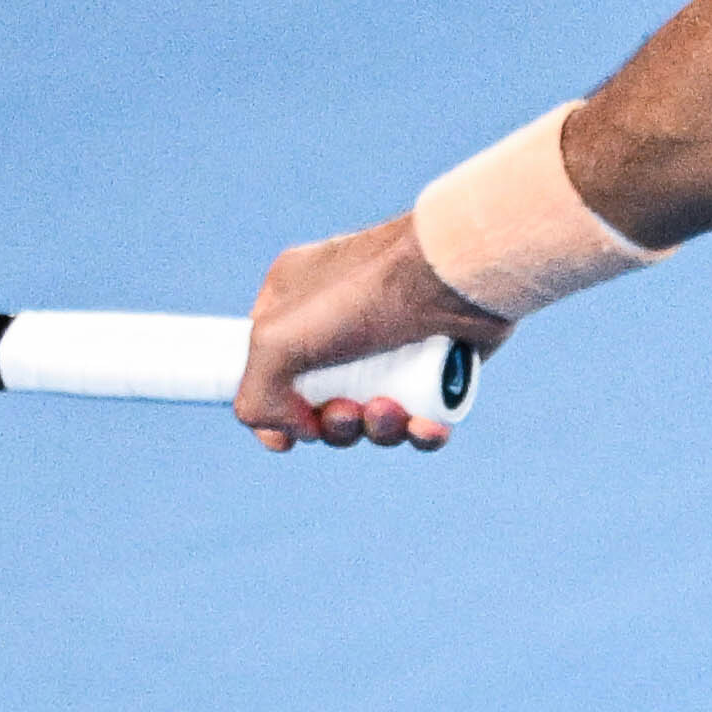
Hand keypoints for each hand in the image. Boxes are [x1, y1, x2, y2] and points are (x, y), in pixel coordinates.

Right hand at [234, 220, 497, 449]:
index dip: (274, 413)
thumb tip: (287, 434)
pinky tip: (426, 429)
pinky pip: (421, 417)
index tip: (287, 436)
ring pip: (374, 416)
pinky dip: (420, 433)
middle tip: (347, 412)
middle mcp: (339, 321)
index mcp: (293, 304)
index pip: (269, 370)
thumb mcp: (277, 341)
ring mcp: (391, 344)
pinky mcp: (437, 365)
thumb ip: (255, 395)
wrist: (456, 276)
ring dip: (377, 430)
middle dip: (334, 425)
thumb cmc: (363, 295)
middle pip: (322, 404)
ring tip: (389, 411)